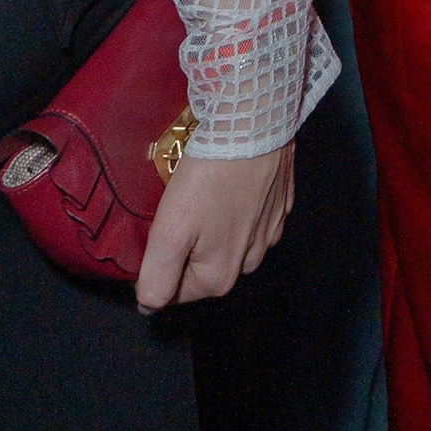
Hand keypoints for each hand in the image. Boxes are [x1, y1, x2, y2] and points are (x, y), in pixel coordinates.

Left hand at [137, 144, 295, 312]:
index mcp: (220, 277)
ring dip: (213, 228)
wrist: (254, 124)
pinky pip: (251, 219)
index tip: (159, 230)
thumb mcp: (169, 231)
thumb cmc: (208, 176)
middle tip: (179, 209)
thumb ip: (156, 277)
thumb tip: (148, 306)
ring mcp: (271, 233)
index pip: (174, 292)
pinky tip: (229, 184)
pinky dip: (237, 208)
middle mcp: (250, 263)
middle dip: (186, 247)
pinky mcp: (282, 205)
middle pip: (202, 268)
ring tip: (204, 193)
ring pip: (228, 243)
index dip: (158, 265)